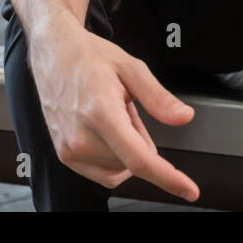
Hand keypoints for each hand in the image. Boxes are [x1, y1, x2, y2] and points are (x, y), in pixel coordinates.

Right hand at [32, 21, 199, 199]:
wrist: (54, 53)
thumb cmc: (88, 57)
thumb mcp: (131, 68)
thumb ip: (158, 97)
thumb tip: (183, 117)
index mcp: (99, 112)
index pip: (138, 158)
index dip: (167, 177)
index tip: (188, 189)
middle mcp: (80, 136)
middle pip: (133, 161)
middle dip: (140, 138)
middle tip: (126, 108)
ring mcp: (69, 148)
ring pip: (119, 169)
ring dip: (126, 148)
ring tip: (113, 114)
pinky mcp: (64, 155)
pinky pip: (103, 173)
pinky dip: (113, 157)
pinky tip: (105, 129)